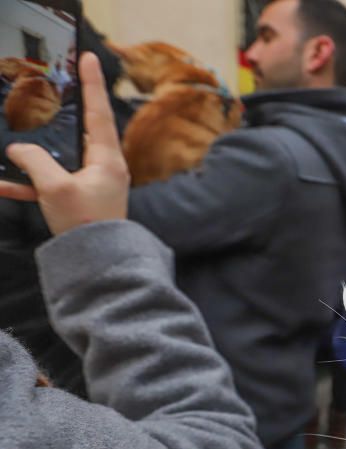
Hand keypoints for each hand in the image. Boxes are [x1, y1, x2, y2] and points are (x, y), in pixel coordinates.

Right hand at [0, 52, 128, 234]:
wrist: (100, 265)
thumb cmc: (87, 224)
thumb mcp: (57, 188)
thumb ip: (35, 162)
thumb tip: (19, 149)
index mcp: (108, 159)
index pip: (99, 112)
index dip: (92, 84)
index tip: (88, 58)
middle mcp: (104, 168)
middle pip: (78, 131)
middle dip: (59, 114)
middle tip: (48, 90)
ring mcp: (91, 184)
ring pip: (57, 159)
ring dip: (31, 155)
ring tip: (10, 142)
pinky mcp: (78, 201)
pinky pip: (49, 185)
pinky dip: (27, 184)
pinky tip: (0, 184)